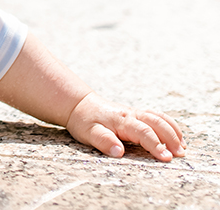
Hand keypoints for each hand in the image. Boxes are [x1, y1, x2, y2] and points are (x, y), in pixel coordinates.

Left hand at [66, 92, 184, 161]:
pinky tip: (176, 135)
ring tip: (183, 147)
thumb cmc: (84, 121)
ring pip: (158, 117)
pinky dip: (169, 124)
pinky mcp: (136, 113)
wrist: (79, 105)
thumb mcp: (89, 133)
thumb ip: (104, 141)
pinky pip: (156, 115)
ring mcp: (134, 112)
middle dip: (170, 138)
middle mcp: (130, 114)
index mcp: (121, 120)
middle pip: (156, 123)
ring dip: (173, 130)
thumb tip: (118, 151)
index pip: (143, 132)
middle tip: (180, 154)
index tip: (166, 158)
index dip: (156, 145)